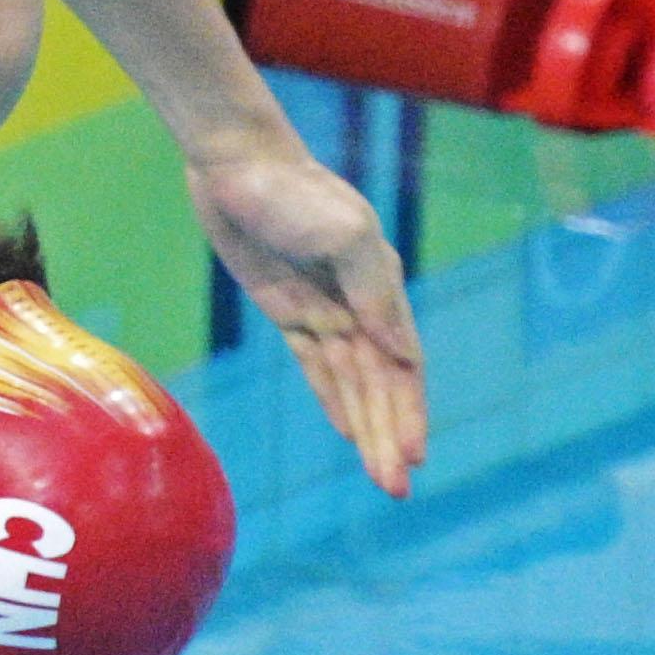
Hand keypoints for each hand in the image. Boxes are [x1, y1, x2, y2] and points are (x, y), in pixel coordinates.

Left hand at [188, 143, 425, 494]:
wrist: (238, 164)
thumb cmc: (295, 191)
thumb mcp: (344, 233)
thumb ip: (375, 293)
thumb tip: (405, 355)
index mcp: (382, 289)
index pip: (403, 366)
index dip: (410, 412)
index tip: (415, 456)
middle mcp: (359, 306)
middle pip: (379, 386)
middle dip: (391, 436)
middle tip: (397, 490)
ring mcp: (323, 310)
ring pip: (350, 384)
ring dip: (366, 429)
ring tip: (381, 476)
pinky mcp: (286, 310)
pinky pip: (315, 366)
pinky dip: (332, 399)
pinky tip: (348, 433)